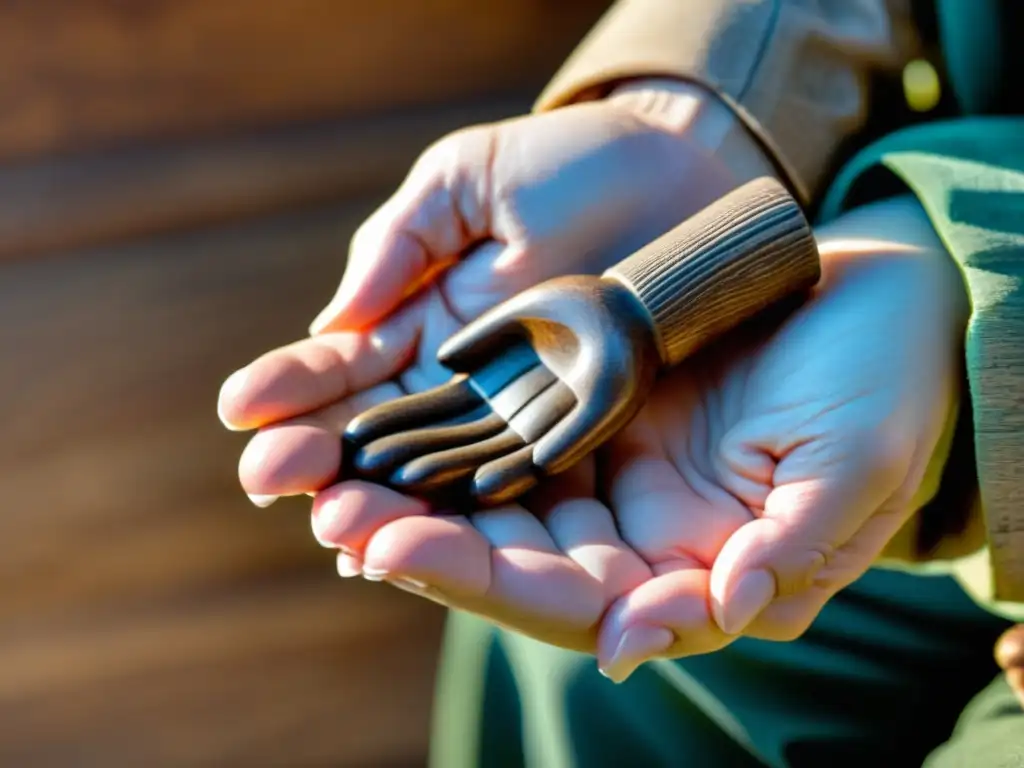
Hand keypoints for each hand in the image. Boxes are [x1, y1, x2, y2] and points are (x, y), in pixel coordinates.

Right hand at [219, 79, 776, 504]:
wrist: (685, 175)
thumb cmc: (575, 164)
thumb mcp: (468, 178)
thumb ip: (401, 241)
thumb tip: (334, 320)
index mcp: (423, 319)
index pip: (346, 365)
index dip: (294, 385)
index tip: (238, 406)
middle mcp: (459, 382)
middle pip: (378, 431)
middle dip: (320, 455)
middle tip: (265, 478)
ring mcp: (518, 415)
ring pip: (435, 469)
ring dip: (381, 498)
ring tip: (331, 522)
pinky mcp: (582, 436)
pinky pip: (520, 481)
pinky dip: (469, 512)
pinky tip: (420, 537)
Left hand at [219, 195, 969, 680]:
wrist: (888, 303)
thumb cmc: (887, 387)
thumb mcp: (852, 469)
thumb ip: (781, 553)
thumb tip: (676, 630)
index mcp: (693, 576)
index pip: (574, 603)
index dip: (482, 582)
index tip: (391, 553)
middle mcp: (639, 541)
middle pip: (509, 559)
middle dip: (418, 541)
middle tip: (330, 516)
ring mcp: (613, 476)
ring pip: (495, 499)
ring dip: (413, 489)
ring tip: (326, 475)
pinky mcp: (596, 415)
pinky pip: (509, 430)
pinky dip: (449, 430)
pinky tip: (384, 419)